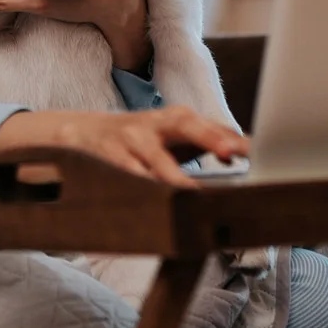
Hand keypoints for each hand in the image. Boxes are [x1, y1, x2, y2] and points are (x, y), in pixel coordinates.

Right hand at [0, 106, 247, 187]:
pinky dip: (142, 191)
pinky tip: (155, 207)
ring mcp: (130, 141)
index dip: (228, 138)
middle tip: (228, 152)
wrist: (79, 133)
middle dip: (208, 136)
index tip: (247, 150)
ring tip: (194, 194)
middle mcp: (155, 125)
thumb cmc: (140, 140)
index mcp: (176, 119)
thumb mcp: (171, 137)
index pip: (210, 126)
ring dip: (176, 178)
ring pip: (157, 160)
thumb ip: (208, 144)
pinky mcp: (108, 159)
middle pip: (186, 124)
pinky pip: (128, 177)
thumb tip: (247, 153)